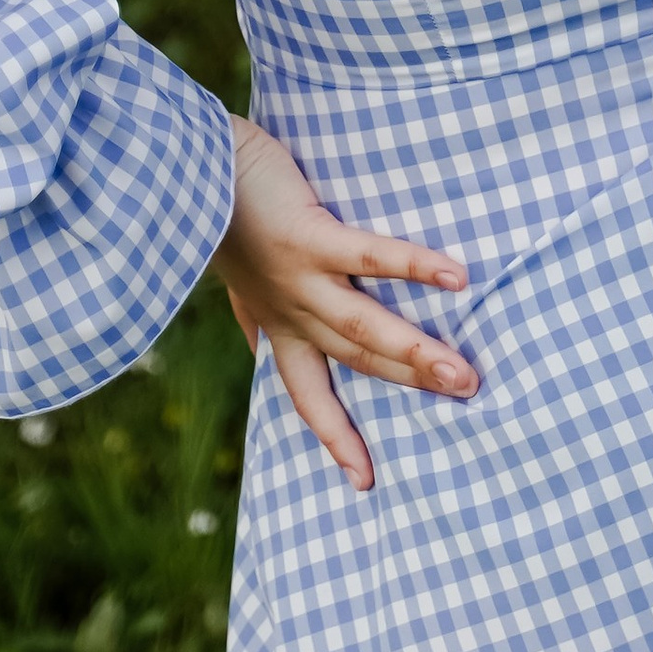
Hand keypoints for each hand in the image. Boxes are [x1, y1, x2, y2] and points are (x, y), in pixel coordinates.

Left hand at [215, 112, 475, 490]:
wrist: (185, 168)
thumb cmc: (220, 210)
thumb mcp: (236, 276)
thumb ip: (252, 311)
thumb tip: (258, 346)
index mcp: (277, 322)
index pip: (307, 394)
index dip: (335, 436)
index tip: (362, 482)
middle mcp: (289, 311)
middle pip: (356, 360)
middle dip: (410, 384)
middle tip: (467, 397)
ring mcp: (299, 278)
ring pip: (364, 328)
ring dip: (416, 355)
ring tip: (464, 375)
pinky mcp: (307, 236)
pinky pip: (369, 256)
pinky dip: (413, 266)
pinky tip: (456, 276)